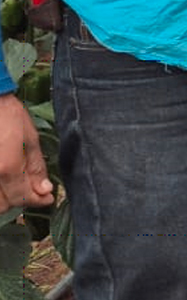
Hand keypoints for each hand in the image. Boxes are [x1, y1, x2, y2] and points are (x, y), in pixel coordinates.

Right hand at [0, 93, 52, 210]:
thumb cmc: (9, 116)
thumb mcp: (30, 139)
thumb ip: (36, 168)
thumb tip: (45, 190)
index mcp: (7, 168)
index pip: (22, 197)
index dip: (38, 200)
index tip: (48, 197)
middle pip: (3, 205)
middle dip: (19, 199)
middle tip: (30, 186)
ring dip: (3, 197)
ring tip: (14, 182)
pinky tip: (3, 177)